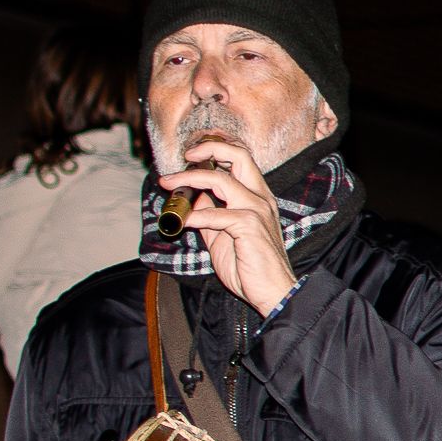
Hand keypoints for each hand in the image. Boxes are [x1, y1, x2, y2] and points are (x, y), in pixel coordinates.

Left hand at [164, 136, 298, 314]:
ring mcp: (257, 210)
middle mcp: (260, 198)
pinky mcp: (249, 226)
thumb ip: (209, 214)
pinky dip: (195, 216)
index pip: (241, 159)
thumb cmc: (250, 267)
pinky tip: (183, 222)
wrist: (273, 292)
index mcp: (257, 198)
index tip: (191, 155)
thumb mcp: (222, 235)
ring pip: (220, 179)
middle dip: (208, 148)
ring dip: (189, 179)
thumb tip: (192, 197)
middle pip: (239, 156)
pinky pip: (215, 214)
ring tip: (168, 184)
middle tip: (186, 155)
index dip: (216, 149)